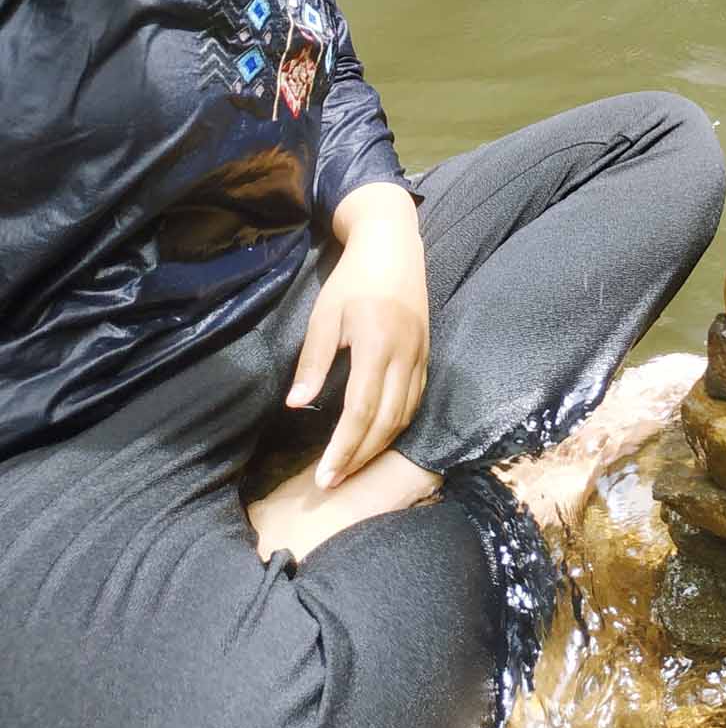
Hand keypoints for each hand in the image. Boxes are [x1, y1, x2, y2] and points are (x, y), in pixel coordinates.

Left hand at [288, 182, 429, 488]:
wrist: (393, 244)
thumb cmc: (353, 278)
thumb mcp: (325, 313)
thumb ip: (314, 359)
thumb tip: (297, 404)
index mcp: (376, 343)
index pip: (361, 411)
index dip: (343, 448)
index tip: (324, 476)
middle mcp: (405, 354)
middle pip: (386, 421)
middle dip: (359, 457)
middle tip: (331, 483)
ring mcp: (420, 355)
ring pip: (405, 415)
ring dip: (379, 447)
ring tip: (351, 467)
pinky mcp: (426, 354)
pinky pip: (415, 400)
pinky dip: (397, 426)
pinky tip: (377, 438)